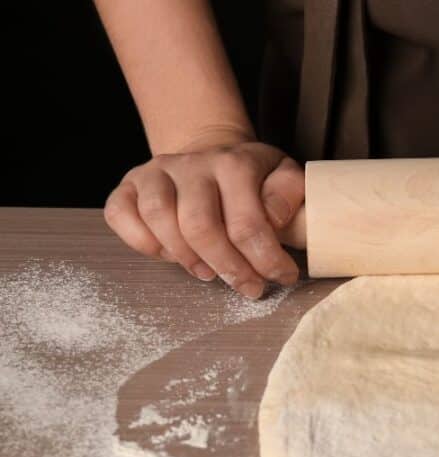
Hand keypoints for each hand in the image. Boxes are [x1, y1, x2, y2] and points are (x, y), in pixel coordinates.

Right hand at [103, 132, 303, 298]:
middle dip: (229, 268)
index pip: (247, 222)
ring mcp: (155, 173)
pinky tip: (170, 256)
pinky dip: (143, 243)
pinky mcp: (127, 185)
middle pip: (200, 227)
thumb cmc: (253, 179)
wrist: (211, 157)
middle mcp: (191, 164)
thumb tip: (274, 218)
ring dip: (187, 258)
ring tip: (210, 273)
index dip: (266, 259)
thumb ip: (288, 193)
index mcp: (234, 163)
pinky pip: (121, 216)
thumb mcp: (283, 176)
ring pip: (160, 221)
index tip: (282, 277)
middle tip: (249, 287)